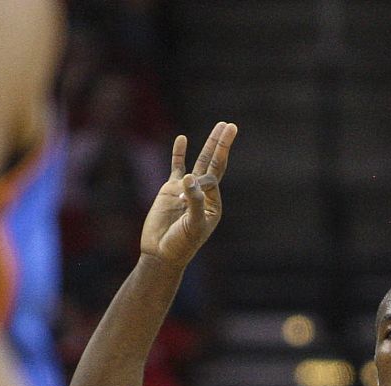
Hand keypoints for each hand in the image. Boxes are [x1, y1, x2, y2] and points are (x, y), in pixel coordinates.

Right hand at [140, 121, 236, 269]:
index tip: (186, 191)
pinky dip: (179, 153)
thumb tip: (189, 177)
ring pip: (200, 162)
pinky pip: (176, 166)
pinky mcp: (170, 190)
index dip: (200, 179)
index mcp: (213, 204)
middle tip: (230, 126)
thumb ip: (194, 201)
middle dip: (221, 145)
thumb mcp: (192, 225)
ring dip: (209, 145)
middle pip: (214, 164)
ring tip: (219, 127)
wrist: (160, 254)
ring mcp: (186, 190)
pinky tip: (182, 139)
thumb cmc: (181, 244)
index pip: (211, 180)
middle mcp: (202, 194)